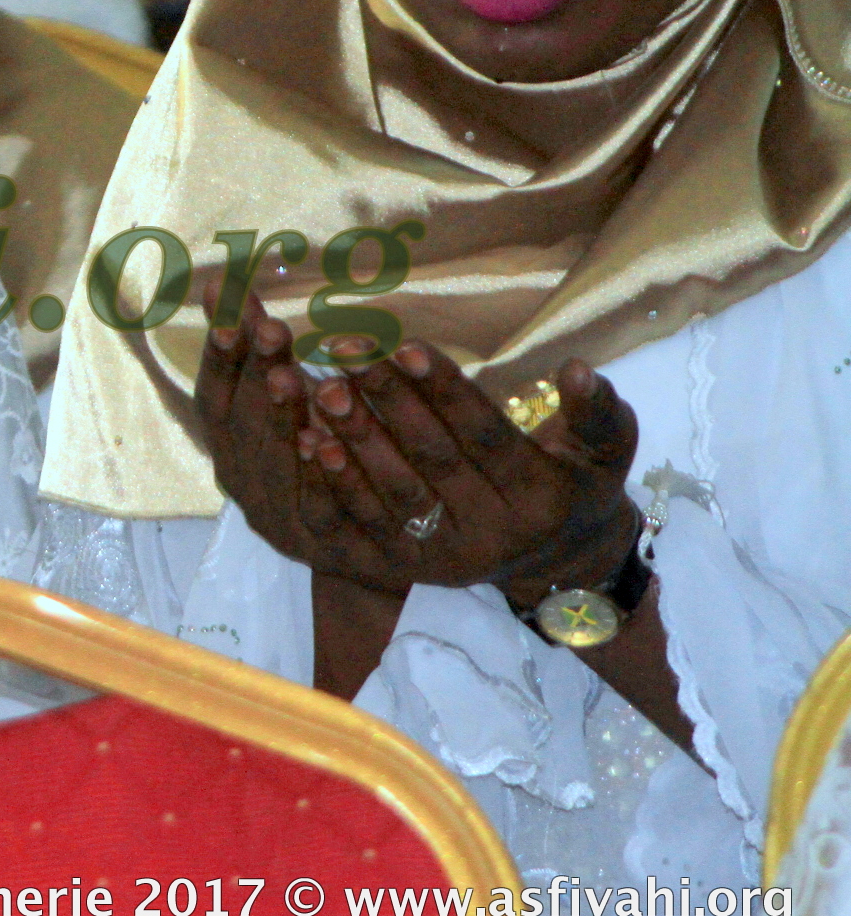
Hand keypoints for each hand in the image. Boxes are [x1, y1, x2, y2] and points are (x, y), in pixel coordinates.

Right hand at [193, 294, 414, 592]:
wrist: (358, 549)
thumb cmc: (315, 456)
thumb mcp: (283, 402)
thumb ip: (260, 351)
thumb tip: (224, 280)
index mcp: (228, 444)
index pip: (214, 394)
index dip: (219, 352)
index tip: (230, 306)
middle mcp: (240, 480)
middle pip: (243, 422)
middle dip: (255, 371)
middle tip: (273, 329)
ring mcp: (274, 515)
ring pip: (273, 463)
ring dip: (279, 418)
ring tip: (292, 376)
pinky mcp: (316, 545)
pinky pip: (314, 508)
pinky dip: (317, 476)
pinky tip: (328, 443)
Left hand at [297, 343, 641, 605]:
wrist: (560, 563)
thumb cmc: (577, 484)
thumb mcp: (606, 450)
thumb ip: (597, 410)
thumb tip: (576, 368)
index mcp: (542, 498)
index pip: (485, 435)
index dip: (445, 390)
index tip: (404, 345)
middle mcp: (495, 533)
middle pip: (434, 458)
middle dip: (388, 401)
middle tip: (349, 354)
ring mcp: (450, 556)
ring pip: (396, 493)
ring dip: (356, 441)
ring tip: (324, 390)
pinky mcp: (413, 569)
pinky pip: (368, 525)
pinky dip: (337, 484)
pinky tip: (310, 441)